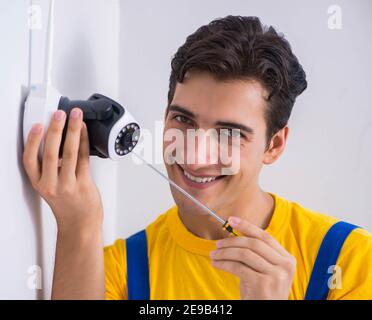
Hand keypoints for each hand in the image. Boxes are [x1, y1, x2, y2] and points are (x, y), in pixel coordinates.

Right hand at [23, 108, 102, 232]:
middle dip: (55, 130)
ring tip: (75, 117)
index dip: (31, 141)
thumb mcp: (52, 187)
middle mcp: (51, 184)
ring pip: (69, 153)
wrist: (80, 224)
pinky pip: (84, 158)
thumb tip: (59, 140)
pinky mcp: (83, 184)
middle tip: (59, 114)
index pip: (29, 160)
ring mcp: (68, 185)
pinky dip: (84, 142)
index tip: (37, 125)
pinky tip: (84, 132)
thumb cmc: (67, 205)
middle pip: (50, 153)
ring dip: (73, 132)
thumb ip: (52, 168)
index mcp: (40, 183)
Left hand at [210, 216, 295, 299]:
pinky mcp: (263, 285)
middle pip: (253, 243)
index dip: (247, 226)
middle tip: (217, 244)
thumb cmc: (262, 292)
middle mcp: (285, 266)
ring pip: (244, 254)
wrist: (268, 313)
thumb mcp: (265, 270)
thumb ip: (257, 254)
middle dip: (232, 241)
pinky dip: (224, 264)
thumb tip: (234, 235)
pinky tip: (216, 264)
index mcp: (287, 259)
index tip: (231, 220)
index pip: (265, 236)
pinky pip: (238, 268)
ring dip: (225, 253)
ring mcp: (276, 275)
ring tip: (214, 255)